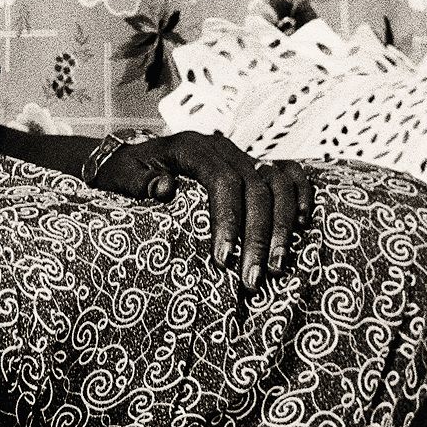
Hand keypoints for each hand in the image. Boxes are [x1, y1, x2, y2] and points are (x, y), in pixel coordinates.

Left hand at [94, 131, 315, 287]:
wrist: (131, 159)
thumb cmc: (125, 173)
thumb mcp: (122, 177)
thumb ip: (140, 183)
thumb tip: (164, 187)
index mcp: (191, 148)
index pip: (222, 180)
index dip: (228, 219)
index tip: (222, 259)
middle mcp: (222, 148)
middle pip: (255, 188)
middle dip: (257, 236)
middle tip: (251, 278)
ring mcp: (241, 156)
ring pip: (277, 185)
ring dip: (282, 226)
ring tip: (276, 266)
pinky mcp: (252, 167)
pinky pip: (289, 175)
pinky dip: (301, 196)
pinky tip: (303, 226)